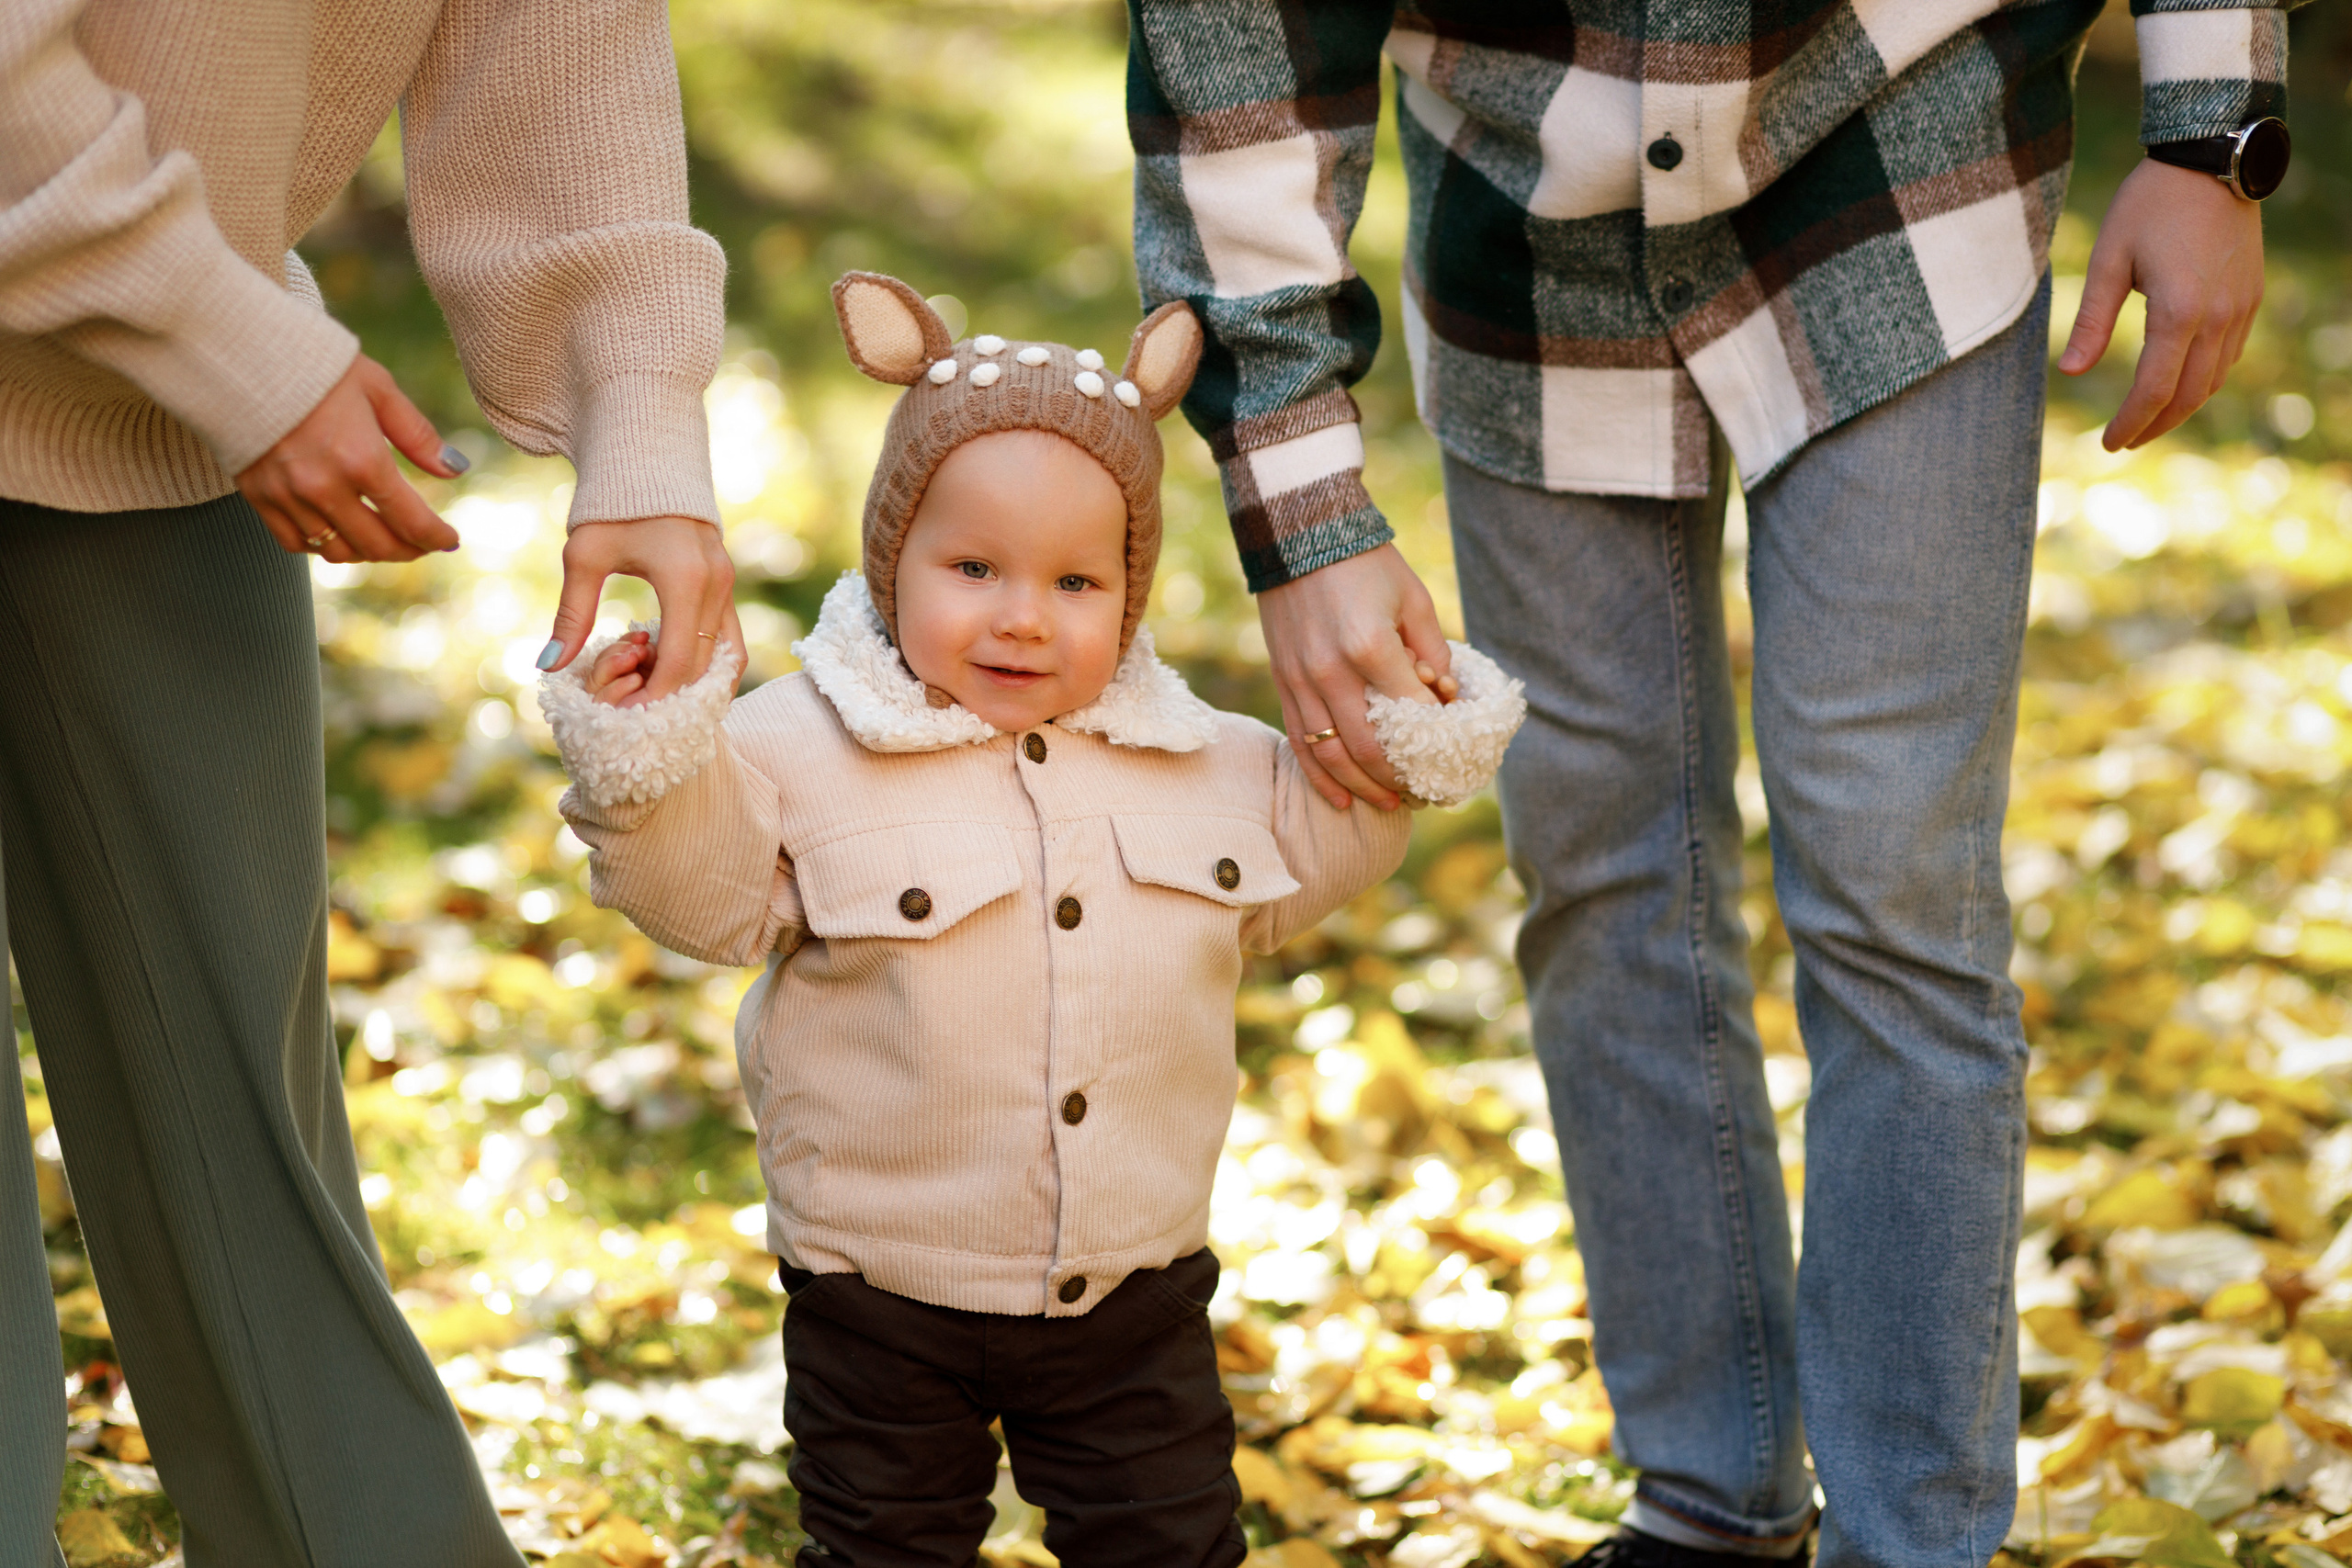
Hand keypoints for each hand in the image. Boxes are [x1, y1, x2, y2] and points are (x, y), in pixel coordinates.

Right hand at [235, 355, 465, 561]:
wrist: (238, 351)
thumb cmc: (315, 363)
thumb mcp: (378, 388)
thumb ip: (417, 435)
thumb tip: (454, 470)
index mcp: (361, 459)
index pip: (411, 521)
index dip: (436, 538)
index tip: (448, 539)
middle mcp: (324, 486)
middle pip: (377, 546)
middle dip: (407, 550)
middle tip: (421, 544)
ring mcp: (288, 496)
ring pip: (337, 551)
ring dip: (368, 552)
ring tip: (384, 538)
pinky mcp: (257, 498)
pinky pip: (296, 544)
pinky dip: (323, 547)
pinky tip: (339, 533)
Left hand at [539, 516, 741, 705]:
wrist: (647, 461)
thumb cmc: (611, 507)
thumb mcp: (584, 558)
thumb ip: (571, 615)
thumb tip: (550, 665)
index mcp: (684, 579)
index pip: (680, 660)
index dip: (657, 697)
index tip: (630, 717)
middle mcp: (716, 584)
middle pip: (707, 665)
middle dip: (675, 697)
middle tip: (641, 715)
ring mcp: (728, 585)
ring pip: (727, 656)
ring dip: (699, 684)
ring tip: (663, 701)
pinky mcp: (727, 584)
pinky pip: (727, 638)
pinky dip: (706, 663)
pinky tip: (674, 673)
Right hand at [1258, 542, 1451, 810]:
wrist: (1298, 534)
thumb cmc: (1364, 562)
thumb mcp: (1413, 598)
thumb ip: (1432, 651)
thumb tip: (1443, 699)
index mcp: (1371, 647)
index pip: (1410, 714)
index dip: (1434, 741)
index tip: (1452, 757)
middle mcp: (1331, 672)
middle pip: (1368, 749)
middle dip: (1399, 780)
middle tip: (1424, 795)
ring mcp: (1301, 681)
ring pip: (1331, 754)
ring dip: (1362, 787)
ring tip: (1389, 805)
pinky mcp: (1283, 682)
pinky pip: (1299, 741)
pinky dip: (1320, 776)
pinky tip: (1341, 800)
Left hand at [2058, 157, 2264, 450]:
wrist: (2211, 160)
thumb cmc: (2150, 205)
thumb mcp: (2108, 258)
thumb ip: (2092, 319)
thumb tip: (2071, 373)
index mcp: (2178, 313)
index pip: (2153, 390)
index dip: (2129, 423)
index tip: (2108, 443)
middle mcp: (2218, 318)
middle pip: (2187, 396)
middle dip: (2154, 426)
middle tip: (2123, 441)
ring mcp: (2240, 309)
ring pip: (2213, 381)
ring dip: (2181, 408)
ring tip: (2148, 421)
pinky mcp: (2249, 298)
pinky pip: (2229, 356)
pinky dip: (2203, 381)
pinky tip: (2180, 385)